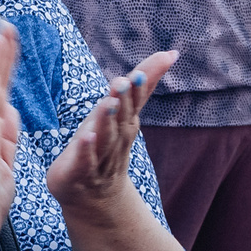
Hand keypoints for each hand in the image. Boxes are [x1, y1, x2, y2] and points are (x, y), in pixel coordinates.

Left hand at [47, 49, 177, 222]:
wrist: (92, 197)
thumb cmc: (106, 146)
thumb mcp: (122, 112)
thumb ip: (144, 83)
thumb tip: (171, 53)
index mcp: (125, 123)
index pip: (134, 103)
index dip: (136, 90)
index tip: (138, 73)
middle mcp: (115, 140)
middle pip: (121, 119)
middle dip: (123, 100)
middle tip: (124, 81)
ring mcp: (98, 157)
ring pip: (105, 138)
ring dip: (107, 120)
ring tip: (109, 103)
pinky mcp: (79, 172)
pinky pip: (85, 161)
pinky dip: (86, 150)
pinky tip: (86, 137)